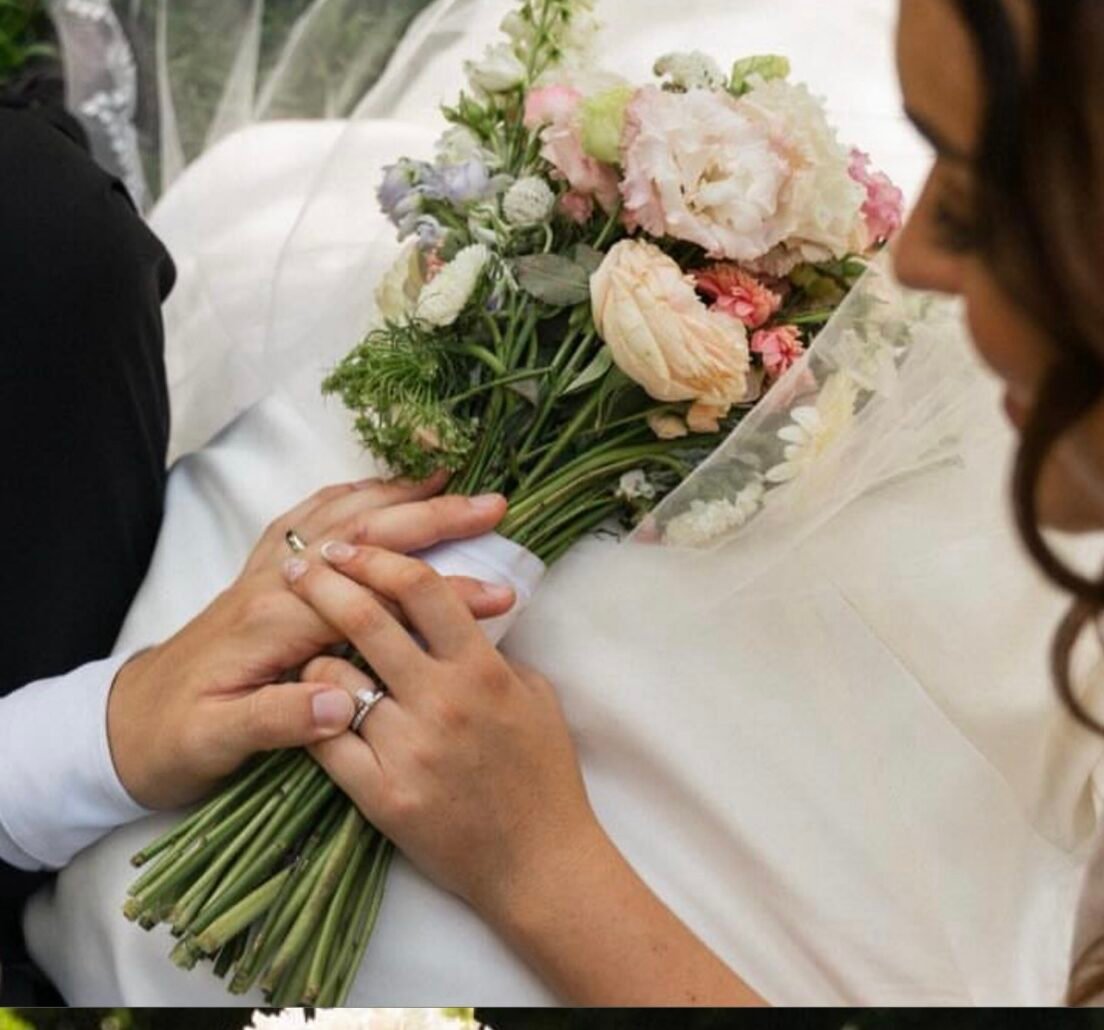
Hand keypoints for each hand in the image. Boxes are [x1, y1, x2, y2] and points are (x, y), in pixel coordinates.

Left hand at [107, 475, 513, 809]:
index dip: (439, 591)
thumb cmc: (171, 740)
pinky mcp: (262, 573)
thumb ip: (275, 721)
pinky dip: (354, 495)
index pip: (373, 594)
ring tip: (450, 481)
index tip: (498, 593)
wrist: (121, 725)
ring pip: (339, 512)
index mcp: (272, 623)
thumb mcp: (215, 744)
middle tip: (493, 506)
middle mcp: (273, 583)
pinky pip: (312, 516)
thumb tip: (343, 704)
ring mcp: (266, 571)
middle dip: (432, 516)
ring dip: (398, 494)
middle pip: (362, 532)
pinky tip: (379, 493)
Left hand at [281, 543, 603, 919]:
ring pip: (333, 677)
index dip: (382, 557)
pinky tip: (303, 700)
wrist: (538, 863)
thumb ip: (494, 651)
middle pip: (367, 618)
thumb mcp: (536, 697)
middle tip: (302, 565)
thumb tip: (462, 614)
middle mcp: (442, 701)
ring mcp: (407, 749)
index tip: (352, 547)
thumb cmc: (544, 775)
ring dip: (313, 653)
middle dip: (325, 579)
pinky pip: (324, 740)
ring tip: (302, 645)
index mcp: (483, 670)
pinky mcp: (381, 795)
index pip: (423, 589)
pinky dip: (309, 713)